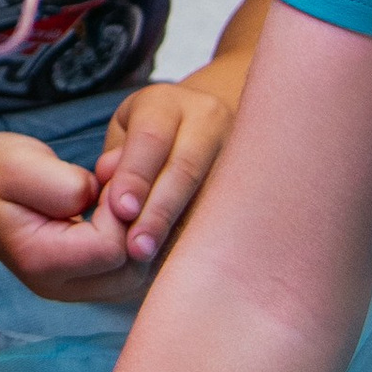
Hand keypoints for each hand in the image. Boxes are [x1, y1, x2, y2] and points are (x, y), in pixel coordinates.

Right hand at [0, 130, 144, 302]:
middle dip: (135, 229)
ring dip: (136, 238)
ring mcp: (67, 290)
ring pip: (134, 279)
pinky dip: (131, 246)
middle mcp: (55, 286)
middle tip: (114, 190)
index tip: (104, 178)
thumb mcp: (24, 165)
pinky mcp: (78, 283)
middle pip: (130, 273)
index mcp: (40, 260)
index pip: (111, 249)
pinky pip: (124, 275)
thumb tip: (110, 203)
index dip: (121, 212)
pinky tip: (115, 215)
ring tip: (115, 201)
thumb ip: (70, 187)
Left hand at [94, 76, 235, 267]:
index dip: (136, 176)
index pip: (151, 137)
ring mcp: (240, 149)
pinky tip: (189, 267)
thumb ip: (117, 160)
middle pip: (186, 169)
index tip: (120, 211)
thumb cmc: (151, 136)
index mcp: (169, 104)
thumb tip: (113, 194)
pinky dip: (208, 243)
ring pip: (214, 196)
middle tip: (137, 249)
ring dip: (185, 235)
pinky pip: (234, 215)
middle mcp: (211, 122)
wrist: (209, 125)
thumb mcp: (126, 134)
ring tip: (160, 266)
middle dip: (160, 212)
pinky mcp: (258, 180)